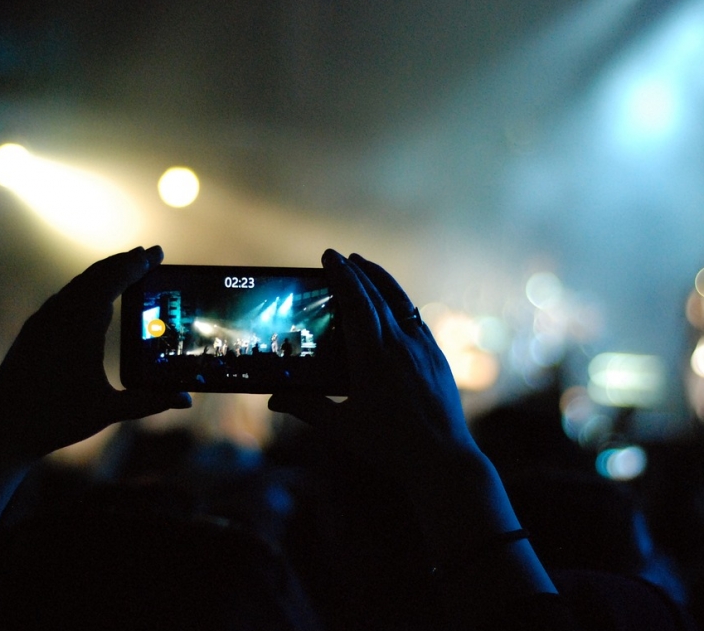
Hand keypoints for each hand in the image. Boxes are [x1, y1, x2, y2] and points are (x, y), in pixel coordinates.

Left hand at [0, 246, 190, 461]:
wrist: (0, 429)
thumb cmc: (54, 420)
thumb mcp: (107, 411)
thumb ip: (149, 402)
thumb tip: (185, 399)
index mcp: (80, 326)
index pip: (113, 281)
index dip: (137, 265)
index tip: (157, 253)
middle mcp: (59, 315)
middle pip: (96, 275)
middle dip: (124, 262)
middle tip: (148, 255)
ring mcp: (43, 320)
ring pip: (78, 285)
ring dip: (104, 274)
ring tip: (125, 270)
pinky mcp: (33, 330)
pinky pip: (63, 298)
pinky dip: (85, 288)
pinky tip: (91, 299)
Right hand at [269, 249, 479, 479]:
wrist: (444, 460)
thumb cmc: (389, 445)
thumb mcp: (342, 427)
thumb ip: (306, 408)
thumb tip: (274, 399)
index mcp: (374, 356)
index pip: (356, 302)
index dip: (342, 275)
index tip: (329, 256)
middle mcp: (401, 344)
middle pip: (377, 295)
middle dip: (357, 272)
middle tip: (340, 257)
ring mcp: (423, 348)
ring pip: (401, 302)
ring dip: (381, 281)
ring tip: (366, 266)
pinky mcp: (437, 358)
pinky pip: (417, 320)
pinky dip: (400, 304)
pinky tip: (395, 305)